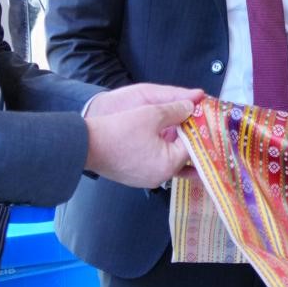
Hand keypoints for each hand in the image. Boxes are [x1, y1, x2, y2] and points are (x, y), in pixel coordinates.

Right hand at [84, 83, 204, 188]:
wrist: (86, 145)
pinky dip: (160, 150)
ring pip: (169, 159)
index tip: (202, 117)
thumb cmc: (119, 130)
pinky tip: (161, 135)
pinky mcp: (136, 176)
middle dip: (188, 137)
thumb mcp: (152, 114)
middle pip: (183, 155)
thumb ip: (176, 110)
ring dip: (174, 143)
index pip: (193, 147)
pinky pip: (155, 163)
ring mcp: (147, 179)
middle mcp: (160, 177)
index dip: (197, 129)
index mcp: (168, 165)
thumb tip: (191, 107)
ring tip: (179, 124)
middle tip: (194, 120)